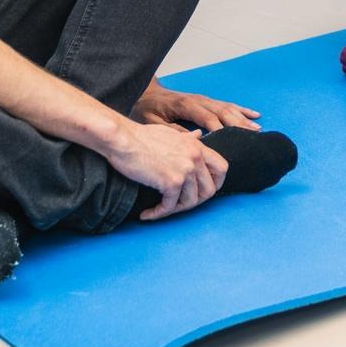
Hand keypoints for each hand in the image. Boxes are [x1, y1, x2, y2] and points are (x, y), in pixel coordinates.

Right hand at [106, 120, 228, 220]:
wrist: (122, 139)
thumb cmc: (140, 135)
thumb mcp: (170, 132)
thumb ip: (187, 138)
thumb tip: (198, 134)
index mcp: (197, 146)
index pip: (222, 168)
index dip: (216, 183)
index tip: (202, 191)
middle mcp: (195, 158)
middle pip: (209, 190)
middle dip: (194, 201)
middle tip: (177, 205)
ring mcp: (185, 170)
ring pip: (190, 201)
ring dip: (174, 209)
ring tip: (159, 209)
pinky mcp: (171, 182)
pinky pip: (169, 206)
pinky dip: (158, 213)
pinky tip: (147, 213)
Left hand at [132, 79, 261, 132]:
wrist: (146, 93)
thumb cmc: (148, 108)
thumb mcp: (153, 122)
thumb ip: (171, 130)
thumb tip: (193, 139)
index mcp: (186, 105)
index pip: (208, 118)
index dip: (220, 129)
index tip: (230, 141)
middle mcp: (199, 100)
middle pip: (223, 112)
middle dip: (238, 124)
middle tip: (252, 136)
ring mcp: (204, 99)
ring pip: (228, 108)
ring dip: (243, 118)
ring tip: (257, 129)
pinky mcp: (206, 101)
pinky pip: (227, 105)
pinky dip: (242, 110)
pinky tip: (254, 114)